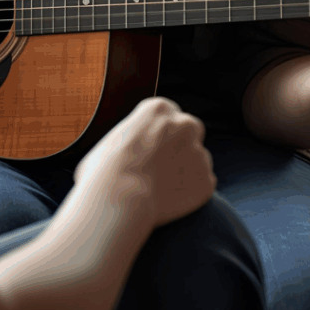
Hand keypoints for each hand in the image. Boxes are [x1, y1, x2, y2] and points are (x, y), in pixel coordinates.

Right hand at [73, 97, 215, 228]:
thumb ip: (128, 139)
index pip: (168, 113)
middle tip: (164, 164)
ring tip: (162, 188)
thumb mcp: (109, 141)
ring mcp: (198, 152)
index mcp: (159, 108)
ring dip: (186, 170)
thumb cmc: (103, 172)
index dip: (159, 131)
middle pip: (190, 129)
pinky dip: (192, 192)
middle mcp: (184, 124)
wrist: (119, 200)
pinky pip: (203, 184)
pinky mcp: (206, 180)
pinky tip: (170, 201)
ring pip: (197, 159)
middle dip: (181, 143)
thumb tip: (123, 150)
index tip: (151, 147)